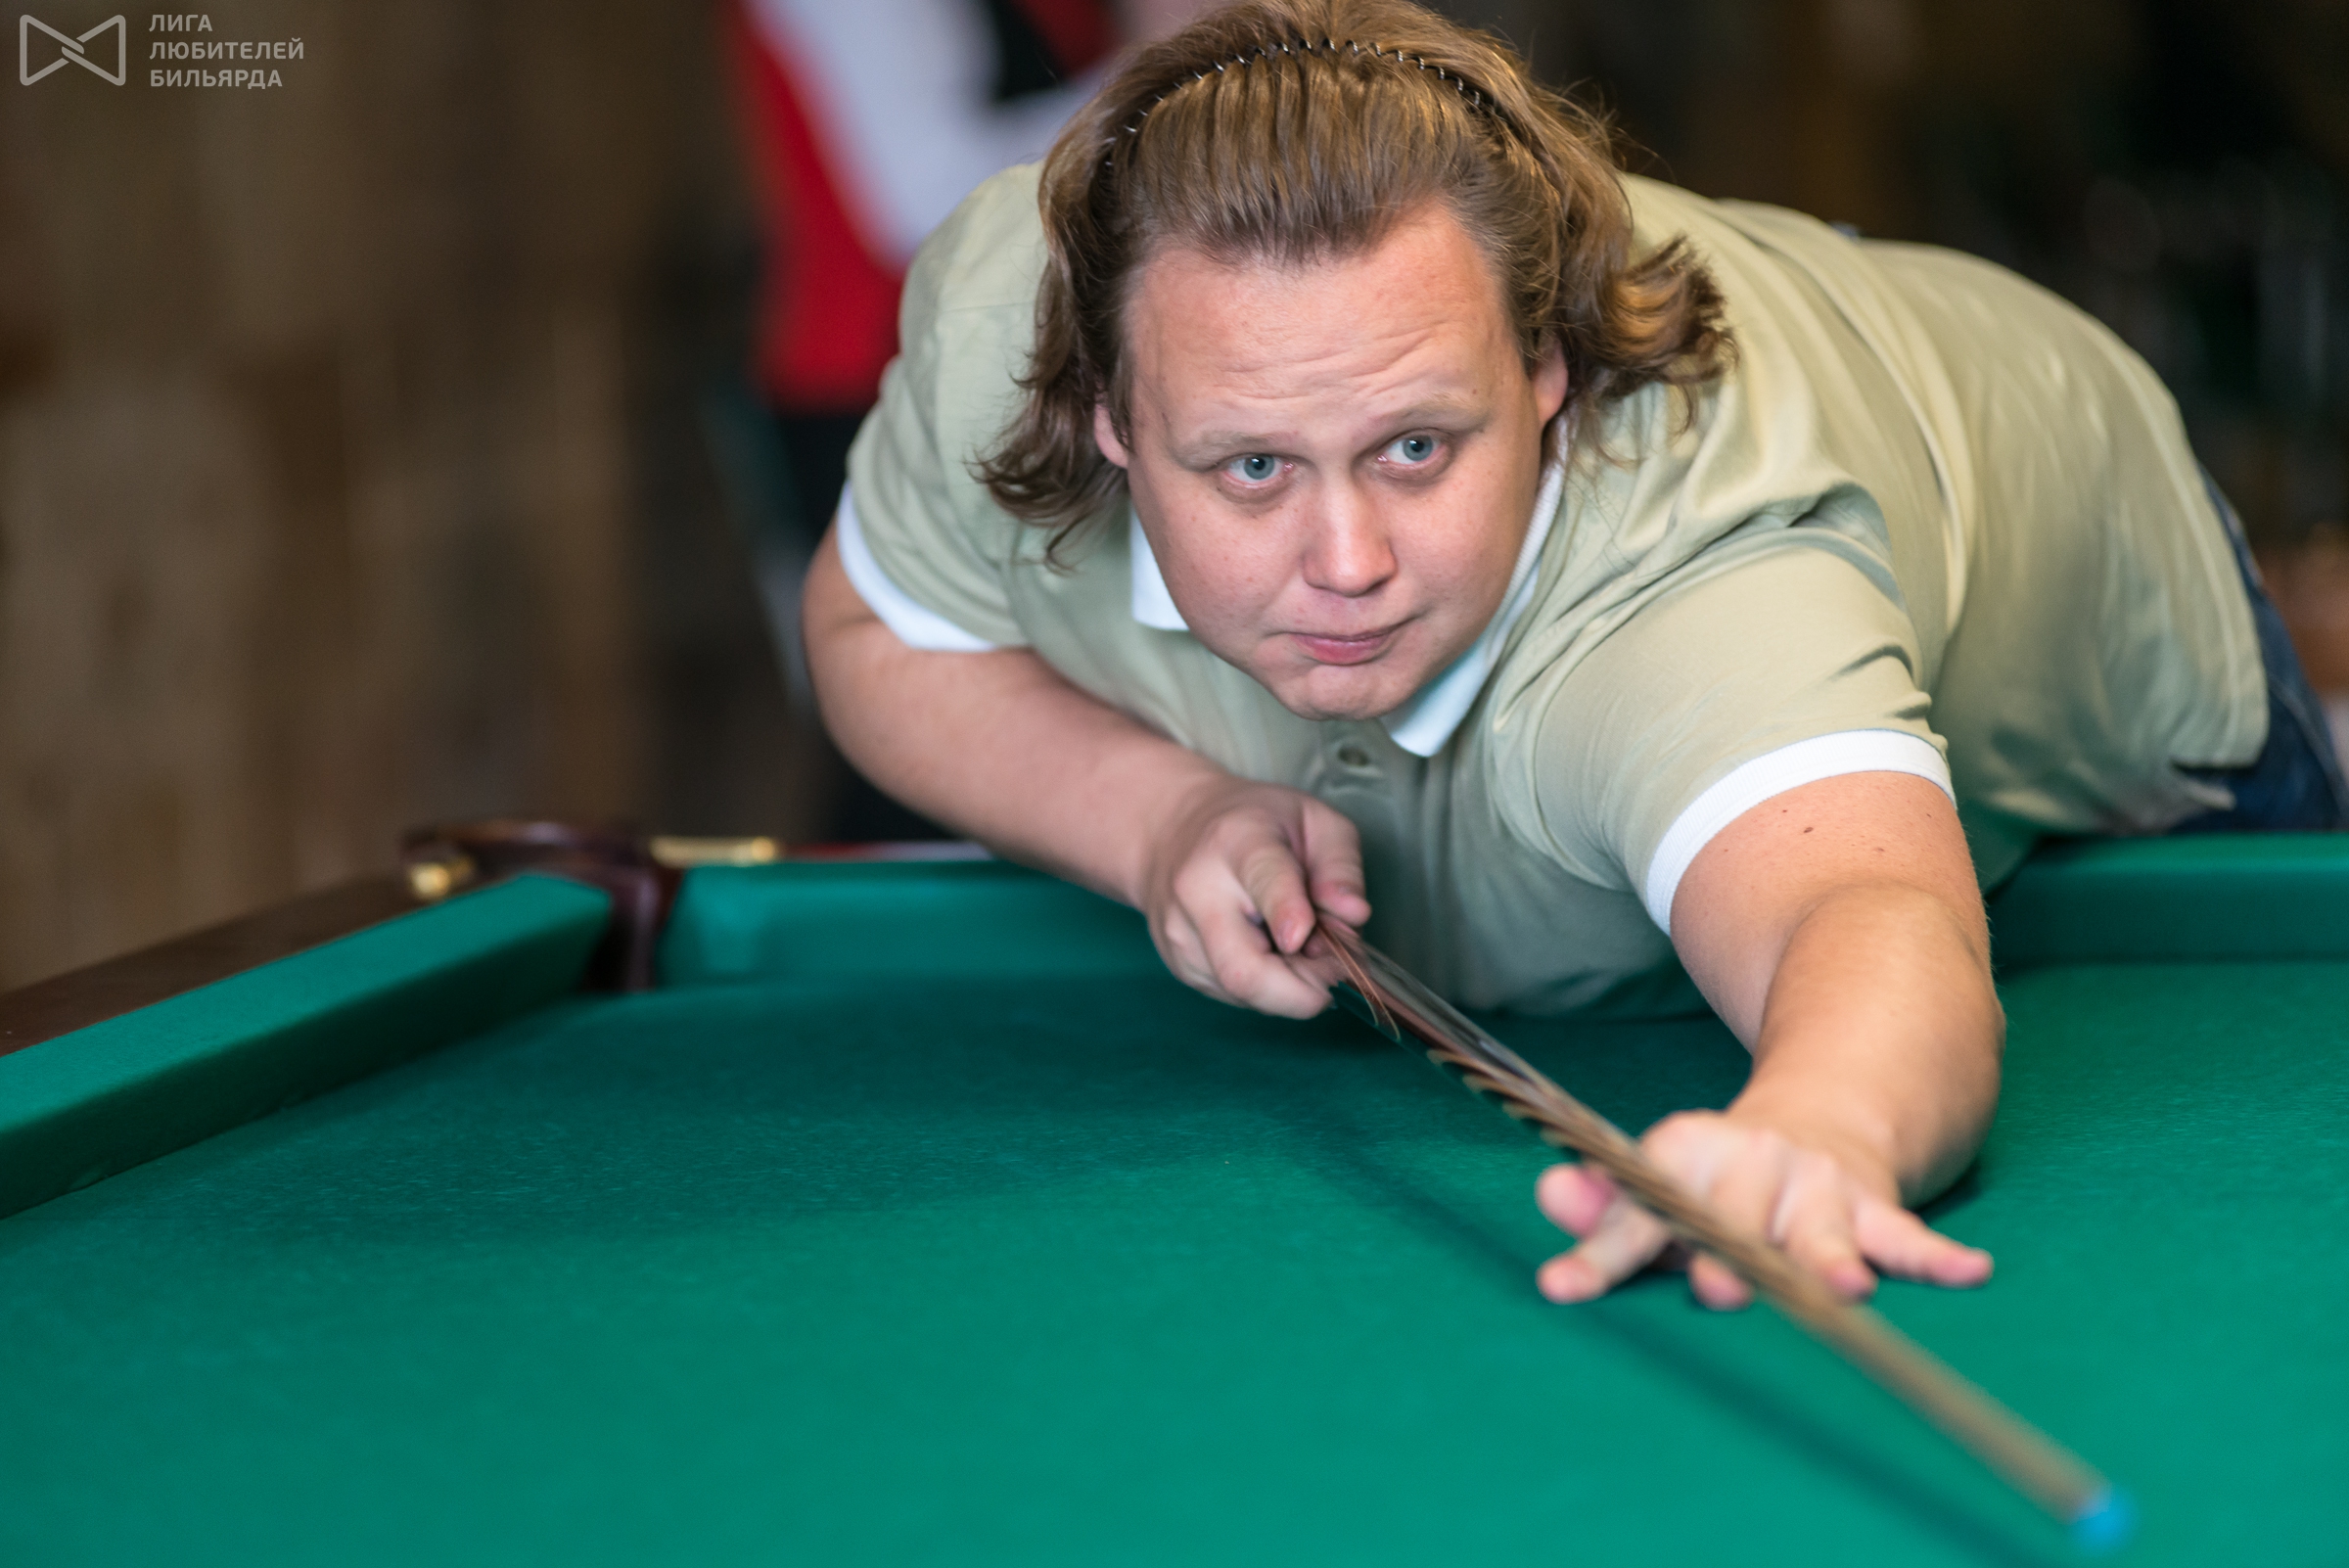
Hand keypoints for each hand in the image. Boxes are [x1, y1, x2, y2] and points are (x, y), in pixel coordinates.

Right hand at [1141, 776, 1370, 1017]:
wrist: (1172, 831)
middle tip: (1335, 971)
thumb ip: (1342, 866)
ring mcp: (1181, 934)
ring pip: (1243, 993)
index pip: (1264, 882)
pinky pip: (1234, 997)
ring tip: (1302, 952)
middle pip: (1243, 969)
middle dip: (1303, 991)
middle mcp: (1198, 891)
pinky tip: (1272, 955)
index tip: (1307, 937)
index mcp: (1238, 841)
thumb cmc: (1256, 824)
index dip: (1288, 914)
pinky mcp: (1179, 965)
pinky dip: (1267, 989)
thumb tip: (1353, 916)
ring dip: (1289, 989)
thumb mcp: (1315, 821)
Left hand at [1533, 1110, 1992, 1307]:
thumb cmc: (1723, 1180)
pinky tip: (1970, 1272)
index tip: (1560, 1287)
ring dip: (1828, 1256)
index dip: (1600, 1250)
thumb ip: (1603, 1205)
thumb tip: (1550, 1196)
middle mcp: (1751, 1164)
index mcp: (1685, 1156)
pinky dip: (1937, 1257)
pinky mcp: (1874, 1206)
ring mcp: (1816, 1184)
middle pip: (1730, 1217)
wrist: (1825, 1110)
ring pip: (1819, 1230)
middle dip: (1724, 1252)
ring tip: (1842, 1285)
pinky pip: (1908, 1235)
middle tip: (1716, 1289)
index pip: (1637, 1211)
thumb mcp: (1661, 1183)